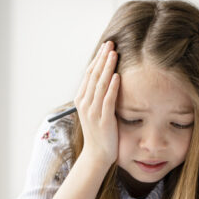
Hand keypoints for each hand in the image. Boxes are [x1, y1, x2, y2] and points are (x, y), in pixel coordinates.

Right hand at [74, 41, 119, 166]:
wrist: (97, 154)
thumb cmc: (99, 132)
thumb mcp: (94, 111)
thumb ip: (98, 96)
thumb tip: (107, 79)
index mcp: (81, 99)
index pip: (89, 74)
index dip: (97, 59)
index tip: (105, 47)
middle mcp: (84, 103)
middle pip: (93, 75)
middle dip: (102, 58)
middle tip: (110, 43)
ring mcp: (93, 111)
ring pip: (100, 84)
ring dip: (107, 68)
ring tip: (114, 54)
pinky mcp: (103, 119)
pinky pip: (107, 99)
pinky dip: (112, 87)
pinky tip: (117, 76)